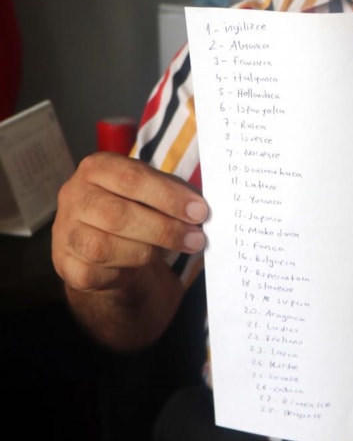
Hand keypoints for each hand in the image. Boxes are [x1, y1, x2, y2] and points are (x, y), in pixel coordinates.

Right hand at [53, 152, 207, 294]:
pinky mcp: (65, 263)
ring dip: (148, 251)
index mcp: (98, 168)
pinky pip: (97, 272)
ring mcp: (65, 230)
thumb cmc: (137, 205)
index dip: (169, 196)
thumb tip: (201, 208)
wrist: (106, 239)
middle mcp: (74, 195)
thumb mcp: (154, 189)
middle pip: (118, 215)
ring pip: (104, 247)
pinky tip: (144, 263)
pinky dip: (126, 270)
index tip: (199, 211)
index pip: (132, 178)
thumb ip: (175, 193)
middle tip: (195, 238)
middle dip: (164, 229)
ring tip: (174, 249)